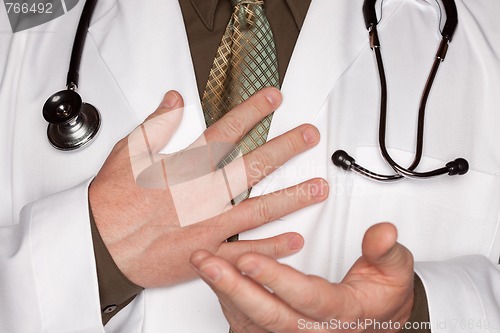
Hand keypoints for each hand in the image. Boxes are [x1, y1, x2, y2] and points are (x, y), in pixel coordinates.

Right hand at [89, 87, 327, 287]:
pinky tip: (295, 239)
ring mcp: (209, 225)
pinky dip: (272, 246)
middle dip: (285, 148)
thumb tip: (174, 100)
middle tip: (309, 137)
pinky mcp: (208, 254)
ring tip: (318, 189)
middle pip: (252, 165)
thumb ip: (156, 124)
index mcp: (186, 168)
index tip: (273, 98)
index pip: (227, 131)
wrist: (101, 247)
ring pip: (259, 208)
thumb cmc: (112, 204)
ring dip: (292, 197)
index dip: (253, 111)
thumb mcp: (128, 154)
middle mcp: (203, 194)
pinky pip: (246, 252)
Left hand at [191, 223, 414, 332]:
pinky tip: (214, 276)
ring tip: (202, 263)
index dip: (277, 279)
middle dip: (233, 288)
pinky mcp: (279, 329)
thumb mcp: (395, 271)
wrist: (377, 321)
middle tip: (207, 262)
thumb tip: (382, 232)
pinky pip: (248, 320)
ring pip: (251, 320)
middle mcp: (312, 328)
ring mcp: (293, 331)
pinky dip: (228, 298)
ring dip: (224, 291)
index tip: (249, 258)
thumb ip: (386, 251)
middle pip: (268, 315)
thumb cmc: (381, 297)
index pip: (306, 298)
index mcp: (341, 312)